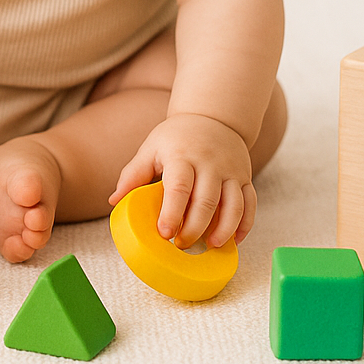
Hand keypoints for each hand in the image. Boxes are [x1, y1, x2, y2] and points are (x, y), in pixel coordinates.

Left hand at [108, 113, 255, 248]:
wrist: (213, 116)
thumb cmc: (177, 137)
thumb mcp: (151, 148)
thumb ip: (133, 174)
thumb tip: (113, 201)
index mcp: (182, 156)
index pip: (179, 187)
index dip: (172, 212)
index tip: (164, 233)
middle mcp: (210, 163)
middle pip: (206, 201)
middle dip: (194, 228)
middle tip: (180, 244)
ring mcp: (231, 171)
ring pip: (233, 205)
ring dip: (223, 230)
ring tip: (210, 246)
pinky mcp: (245, 178)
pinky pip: (250, 204)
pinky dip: (244, 225)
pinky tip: (233, 240)